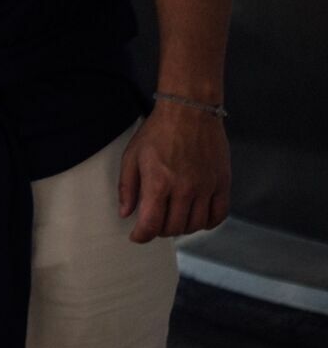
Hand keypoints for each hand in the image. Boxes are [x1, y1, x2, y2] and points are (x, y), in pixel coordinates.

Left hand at [119, 100, 230, 242]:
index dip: (141, 236)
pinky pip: (218, 215)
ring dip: (181, 228)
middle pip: (173, 228)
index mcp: (159, 183)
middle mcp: (184, 189)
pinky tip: (196, 217)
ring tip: (172, 218)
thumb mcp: (132, 156)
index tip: (137, 236)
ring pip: (195, 225)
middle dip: (159, 230)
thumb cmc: (158, 132)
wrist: (190, 112)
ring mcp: (206, 187)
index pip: (151, 224)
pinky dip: (207, 222)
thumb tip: (126, 213)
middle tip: (154, 223)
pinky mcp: (222, 183)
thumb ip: (127, 187)